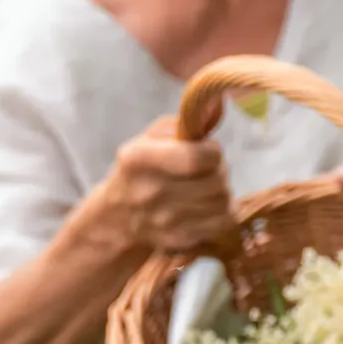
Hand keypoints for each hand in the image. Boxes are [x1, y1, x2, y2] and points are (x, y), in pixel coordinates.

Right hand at [104, 117, 235, 253]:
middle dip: (219, 170)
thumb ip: (186, 121)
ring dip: (222, 190)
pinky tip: (206, 205)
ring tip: (207, 185)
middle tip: (209, 169)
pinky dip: (222, 211)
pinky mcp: (180, 239)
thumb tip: (218, 105)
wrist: (119, 217)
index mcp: (139, 159)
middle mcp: (150, 192)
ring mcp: (165, 221)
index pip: (196, 158)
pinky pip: (223, 221)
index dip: (213, 152)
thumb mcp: (152, 138)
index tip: (208, 150)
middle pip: (215, 180)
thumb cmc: (142, 169)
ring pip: (223, 200)